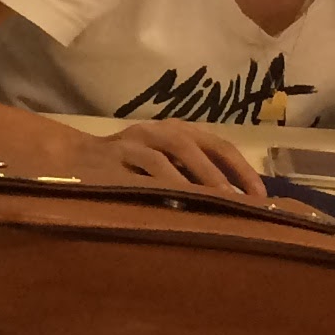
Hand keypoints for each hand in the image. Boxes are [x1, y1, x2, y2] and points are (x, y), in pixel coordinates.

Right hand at [76, 119, 265, 197]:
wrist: (74, 156)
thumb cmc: (130, 166)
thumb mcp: (166, 163)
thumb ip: (194, 174)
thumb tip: (237, 202)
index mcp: (177, 130)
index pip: (219, 146)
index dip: (242, 170)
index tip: (260, 197)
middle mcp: (157, 131)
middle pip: (194, 146)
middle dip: (219, 175)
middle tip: (239, 202)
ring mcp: (131, 143)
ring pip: (166, 157)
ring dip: (191, 181)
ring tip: (210, 203)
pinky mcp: (110, 159)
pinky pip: (137, 172)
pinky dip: (158, 186)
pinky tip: (172, 205)